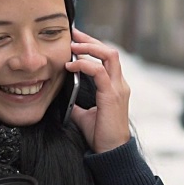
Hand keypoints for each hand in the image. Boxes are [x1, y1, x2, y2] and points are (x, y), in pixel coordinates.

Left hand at [66, 28, 130, 152]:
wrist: (110, 151)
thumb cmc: (101, 134)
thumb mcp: (84, 114)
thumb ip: (77, 103)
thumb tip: (63, 97)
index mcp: (115, 87)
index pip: (107, 58)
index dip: (92, 46)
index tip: (75, 40)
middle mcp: (119, 84)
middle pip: (109, 51)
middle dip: (90, 40)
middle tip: (73, 33)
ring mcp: (118, 88)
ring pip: (108, 56)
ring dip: (89, 47)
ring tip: (72, 45)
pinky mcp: (111, 95)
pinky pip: (98, 72)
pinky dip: (84, 64)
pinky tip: (71, 65)